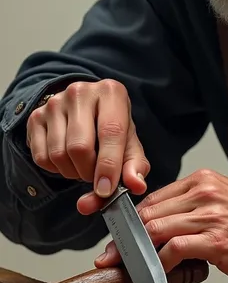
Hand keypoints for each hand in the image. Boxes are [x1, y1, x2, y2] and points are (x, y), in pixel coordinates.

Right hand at [26, 79, 149, 212]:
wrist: (85, 107)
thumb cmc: (110, 125)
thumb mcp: (128, 140)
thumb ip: (135, 164)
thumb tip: (136, 185)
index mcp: (111, 92)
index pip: (111, 132)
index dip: (109, 165)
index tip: (106, 190)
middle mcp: (81, 92)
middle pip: (80, 147)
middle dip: (88, 172)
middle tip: (94, 175)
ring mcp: (55, 103)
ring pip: (58, 154)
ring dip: (72, 172)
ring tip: (82, 165)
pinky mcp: (36, 116)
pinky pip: (41, 158)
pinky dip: (55, 169)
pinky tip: (66, 160)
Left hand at [94, 168, 227, 282]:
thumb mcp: (220, 203)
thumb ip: (190, 208)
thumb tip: (157, 226)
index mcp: (202, 180)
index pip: (154, 198)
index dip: (131, 221)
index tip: (117, 238)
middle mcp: (204, 192)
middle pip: (150, 213)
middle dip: (126, 239)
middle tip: (111, 259)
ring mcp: (210, 215)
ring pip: (157, 229)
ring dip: (139, 254)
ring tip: (130, 269)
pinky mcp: (217, 240)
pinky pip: (175, 249)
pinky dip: (160, 264)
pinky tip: (159, 274)